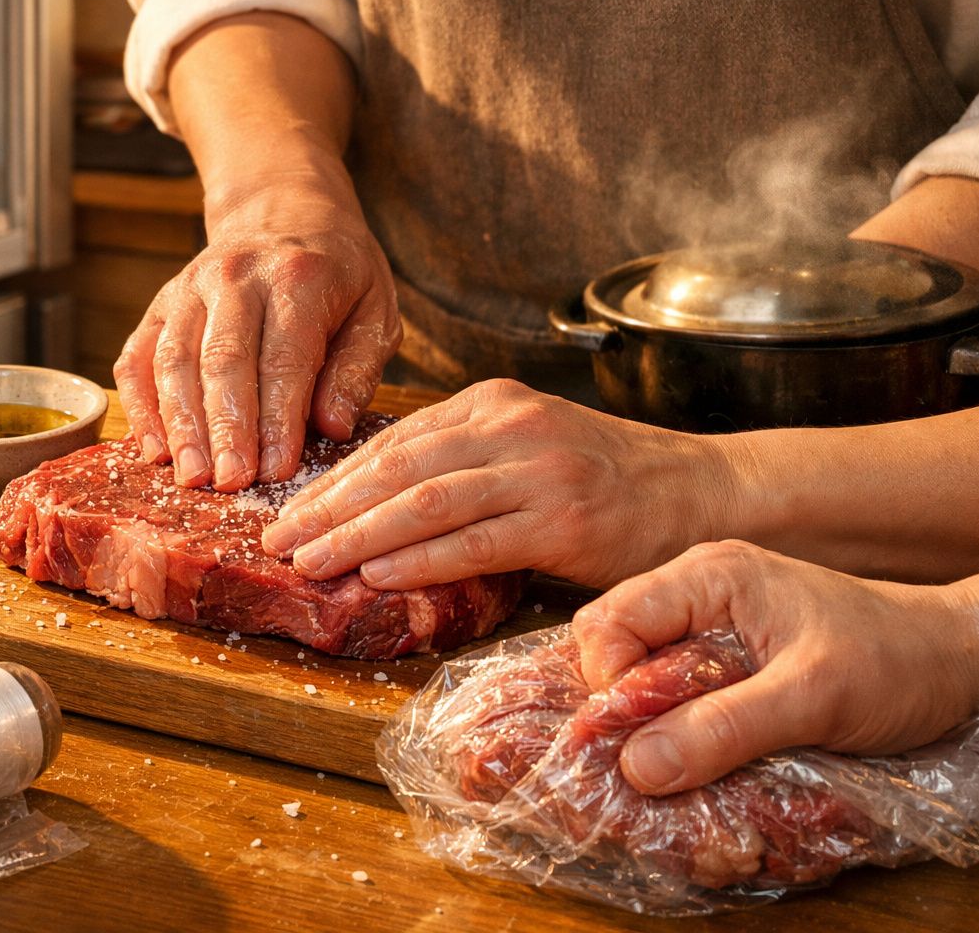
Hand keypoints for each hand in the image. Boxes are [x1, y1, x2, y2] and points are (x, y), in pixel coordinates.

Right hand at [114, 180, 400, 490]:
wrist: (285, 211)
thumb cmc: (339, 275)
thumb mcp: (375, 311)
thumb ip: (356, 369)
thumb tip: (330, 427)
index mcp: (298, 277)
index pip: (284, 359)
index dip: (278, 419)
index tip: (277, 471)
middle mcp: (236, 276)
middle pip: (222, 360)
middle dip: (225, 429)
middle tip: (230, 483)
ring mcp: (189, 288)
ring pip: (173, 360)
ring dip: (180, 424)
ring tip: (191, 477)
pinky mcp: (161, 304)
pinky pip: (138, 357)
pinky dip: (140, 405)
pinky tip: (154, 450)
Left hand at [259, 378, 730, 589]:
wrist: (700, 493)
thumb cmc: (603, 481)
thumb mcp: (524, 450)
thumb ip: (459, 464)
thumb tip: (371, 504)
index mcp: (490, 404)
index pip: (393, 443)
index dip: (334, 480)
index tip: (287, 511)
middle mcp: (510, 426)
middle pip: (397, 468)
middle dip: (329, 508)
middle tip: (278, 541)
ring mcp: (538, 469)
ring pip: (425, 501)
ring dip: (357, 534)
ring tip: (310, 562)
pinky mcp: (563, 519)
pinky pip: (474, 541)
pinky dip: (419, 559)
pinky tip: (377, 574)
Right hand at [571, 540, 978, 794]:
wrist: (955, 658)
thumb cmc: (895, 663)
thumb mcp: (812, 699)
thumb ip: (722, 728)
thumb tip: (636, 766)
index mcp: (708, 576)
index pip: (608, 624)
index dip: (608, 687)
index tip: (635, 744)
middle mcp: (696, 589)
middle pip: (610, 645)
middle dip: (620, 707)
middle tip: (652, 758)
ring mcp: (709, 620)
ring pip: (638, 670)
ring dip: (649, 722)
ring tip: (676, 762)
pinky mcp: (725, 654)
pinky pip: (671, 687)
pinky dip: (675, 725)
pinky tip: (698, 753)